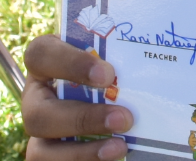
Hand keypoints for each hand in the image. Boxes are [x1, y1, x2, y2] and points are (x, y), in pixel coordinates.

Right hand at [21, 35, 132, 160]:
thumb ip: (121, 52)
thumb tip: (158, 46)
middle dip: (82, 119)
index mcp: (45, 62)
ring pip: (41, 151)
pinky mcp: (48, 154)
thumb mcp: (111, 52)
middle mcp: (37, 97)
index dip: (71, 64)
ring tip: (120, 147)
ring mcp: (40, 131)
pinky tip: (114, 156)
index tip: (108, 74)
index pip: (41, 54)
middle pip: (38, 114)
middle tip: (124, 118)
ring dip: (81, 152)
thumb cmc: (111, 63)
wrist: (109, 93)